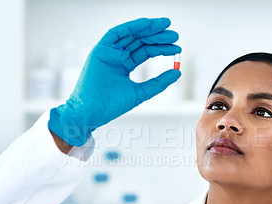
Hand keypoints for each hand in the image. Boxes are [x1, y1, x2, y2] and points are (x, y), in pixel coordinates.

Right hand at [48, 17, 181, 145]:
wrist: (93, 111)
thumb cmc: (112, 105)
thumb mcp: (141, 92)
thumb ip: (159, 82)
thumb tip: (178, 72)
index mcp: (125, 65)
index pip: (146, 51)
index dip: (161, 48)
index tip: (177, 47)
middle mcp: (117, 56)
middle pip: (141, 41)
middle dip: (158, 36)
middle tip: (175, 35)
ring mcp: (109, 52)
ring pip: (131, 35)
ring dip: (148, 29)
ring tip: (166, 26)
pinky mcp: (100, 50)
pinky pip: (116, 33)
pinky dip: (131, 27)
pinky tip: (147, 24)